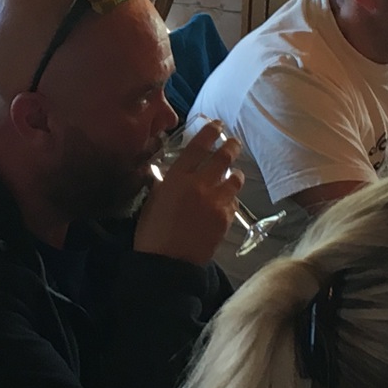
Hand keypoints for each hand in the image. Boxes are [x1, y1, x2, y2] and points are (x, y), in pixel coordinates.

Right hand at [133, 121, 241, 265]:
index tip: (217, 124)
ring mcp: (216, 202)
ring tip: (235, 174)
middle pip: (223, 158)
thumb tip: (170, 174)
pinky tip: (227, 201)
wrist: (167, 263)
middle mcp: (199, 185)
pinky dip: (231, 199)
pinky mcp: (226, 219)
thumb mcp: (152, 201)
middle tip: (234, 143)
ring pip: (235, 179)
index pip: (198, 146)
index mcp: (177, 178)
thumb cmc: (151, 233)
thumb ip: (164, 184)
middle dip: (232, 147)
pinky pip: (234, 202)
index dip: (210, 132)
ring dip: (236, 173)